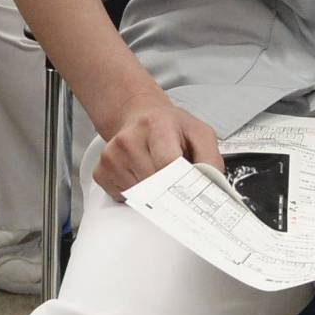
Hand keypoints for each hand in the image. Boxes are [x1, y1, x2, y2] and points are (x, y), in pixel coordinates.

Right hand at [94, 92, 223, 201]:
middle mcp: (129, 139)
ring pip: (140, 195)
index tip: (190, 197)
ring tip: (158, 172)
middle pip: (154, 184)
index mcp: (157, 125)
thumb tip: (212, 188)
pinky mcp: (101, 171)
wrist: (140, 116)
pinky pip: (124, 197)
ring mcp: (112, 156)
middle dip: (170, 191)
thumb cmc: (171, 127)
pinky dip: (137, 195)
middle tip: (178, 185)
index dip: (181, 184)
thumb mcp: (200, 134)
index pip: (167, 165)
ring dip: (154, 193)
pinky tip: (142, 175)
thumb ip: (210, 159)